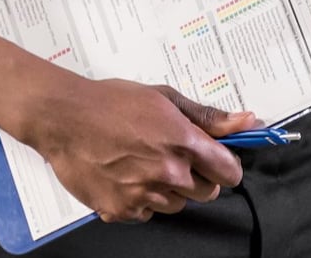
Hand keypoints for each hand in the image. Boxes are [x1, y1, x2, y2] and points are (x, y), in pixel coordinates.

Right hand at [18, 79, 254, 223]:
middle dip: (197, 176)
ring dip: (168, 189)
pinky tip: (126, 175)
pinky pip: (146, 213)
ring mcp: (144, 195)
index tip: (216, 159)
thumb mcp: (163, 98)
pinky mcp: (122, 210)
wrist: (63, 118)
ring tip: (144, 163)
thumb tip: (247, 121)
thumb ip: (208, 116)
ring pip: (177, 205)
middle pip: (207, 192)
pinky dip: (140, 200)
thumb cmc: (110, 103)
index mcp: (183, 142)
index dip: (224, 165)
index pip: (229, 172)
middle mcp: (167, 173)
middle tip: (172, 155)